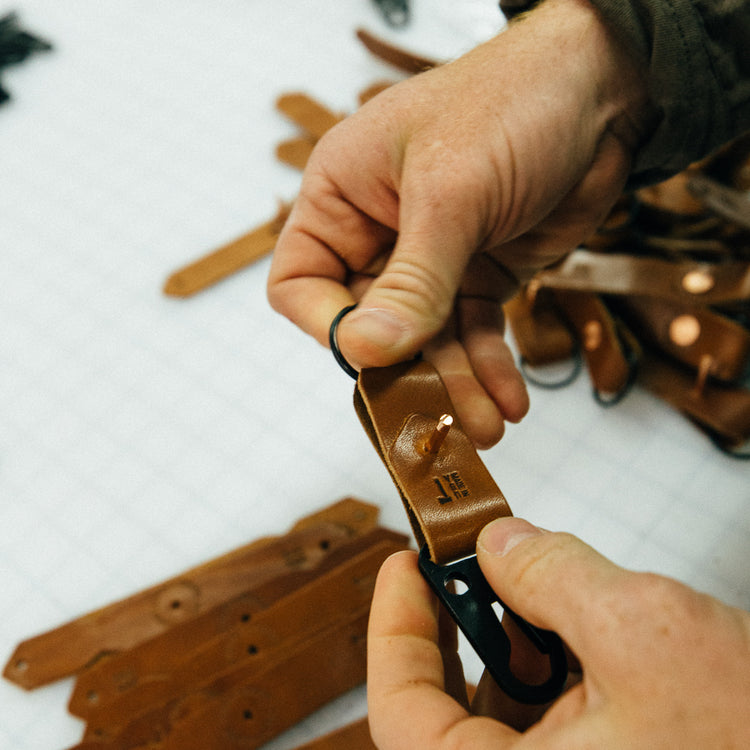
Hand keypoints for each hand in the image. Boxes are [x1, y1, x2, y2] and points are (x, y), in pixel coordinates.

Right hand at [268, 0, 650, 447]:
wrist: (603, 89)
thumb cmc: (513, 104)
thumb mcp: (452, 193)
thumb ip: (412, 280)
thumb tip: (365, 351)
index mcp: (343, 197)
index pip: (304, 283)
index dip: (330, 327)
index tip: (374, 357)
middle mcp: (379, 232)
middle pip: (373, 325)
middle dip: (408, 375)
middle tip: (440, 423)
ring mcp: (432, 258)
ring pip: (428, 339)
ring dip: (456, 384)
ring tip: (487, 427)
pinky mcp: (480, 274)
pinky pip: (474, 332)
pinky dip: (489, 366)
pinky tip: (508, 399)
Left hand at [367, 519, 749, 748]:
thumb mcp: (644, 631)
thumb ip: (553, 574)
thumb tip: (498, 543)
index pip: (401, 717)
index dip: (392, 631)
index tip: (405, 565)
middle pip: (449, 711)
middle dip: (462, 625)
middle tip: (473, 562)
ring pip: (505, 712)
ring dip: (516, 642)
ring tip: (543, 589)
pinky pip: (553, 724)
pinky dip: (557, 668)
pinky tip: (585, 632)